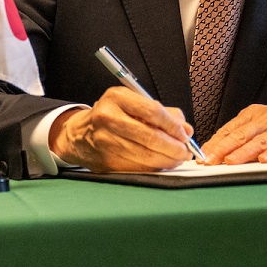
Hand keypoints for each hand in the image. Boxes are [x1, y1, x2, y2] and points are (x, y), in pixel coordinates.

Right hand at [51, 86, 196, 171]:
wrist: (80, 135)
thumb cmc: (113, 117)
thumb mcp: (134, 104)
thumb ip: (164, 114)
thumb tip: (186, 130)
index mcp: (117, 98)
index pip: (153, 112)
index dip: (173, 126)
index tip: (185, 135)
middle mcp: (108, 118)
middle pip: (151, 137)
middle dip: (174, 148)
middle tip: (185, 152)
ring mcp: (105, 141)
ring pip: (147, 156)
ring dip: (168, 160)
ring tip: (177, 159)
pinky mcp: (106, 161)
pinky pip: (139, 168)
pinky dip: (154, 168)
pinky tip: (160, 164)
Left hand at [202, 102, 266, 164]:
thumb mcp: (264, 122)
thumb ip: (244, 134)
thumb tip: (218, 151)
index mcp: (254, 114)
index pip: (229, 130)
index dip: (214, 143)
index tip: (200, 156)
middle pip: (240, 135)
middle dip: (222, 149)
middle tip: (208, 161)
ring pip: (260, 141)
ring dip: (243, 152)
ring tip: (229, 162)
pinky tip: (265, 160)